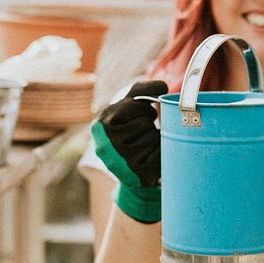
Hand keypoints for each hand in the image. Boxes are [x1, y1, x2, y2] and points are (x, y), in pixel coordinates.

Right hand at [90, 80, 167, 222]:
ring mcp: (122, 162)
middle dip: (149, 125)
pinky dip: (161, 151)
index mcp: (100, 125)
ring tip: (145, 144)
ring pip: (154, 137)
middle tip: (142, 133)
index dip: (143, 110)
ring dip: (155, 138)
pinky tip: (151, 156)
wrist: (127, 169)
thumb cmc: (129, 130)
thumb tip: (163, 87)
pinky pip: (161, 153)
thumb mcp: (128, 107)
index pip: (133, 106)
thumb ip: (143, 90)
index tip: (142, 116)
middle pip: (145, 123)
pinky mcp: (139, 175)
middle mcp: (106, 145)